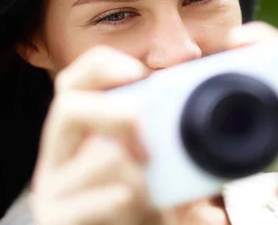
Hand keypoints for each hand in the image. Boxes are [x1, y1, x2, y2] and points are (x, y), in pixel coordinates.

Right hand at [29, 46, 230, 224]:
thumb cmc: (145, 209)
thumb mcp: (156, 166)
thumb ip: (167, 133)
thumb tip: (225, 76)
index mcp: (80, 133)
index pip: (72, 82)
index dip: (101, 67)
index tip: (139, 73)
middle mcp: (58, 156)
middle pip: (68, 107)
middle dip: (119, 114)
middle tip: (150, 142)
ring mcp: (52, 190)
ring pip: (105, 157)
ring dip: (144, 178)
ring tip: (149, 200)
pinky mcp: (58, 219)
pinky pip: (108, 199)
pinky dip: (135, 206)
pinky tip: (140, 216)